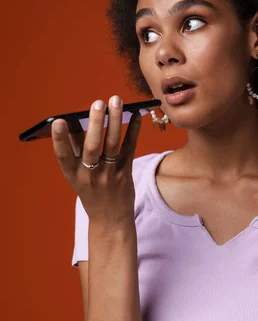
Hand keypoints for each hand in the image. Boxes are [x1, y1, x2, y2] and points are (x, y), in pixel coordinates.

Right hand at [51, 96, 141, 224]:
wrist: (110, 219)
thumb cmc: (92, 192)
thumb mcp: (78, 177)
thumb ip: (76, 152)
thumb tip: (76, 122)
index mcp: (72, 175)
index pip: (63, 156)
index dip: (59, 139)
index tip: (58, 121)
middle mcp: (90, 175)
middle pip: (92, 146)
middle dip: (94, 123)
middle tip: (98, 103)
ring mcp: (109, 174)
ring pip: (113, 144)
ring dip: (115, 120)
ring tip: (117, 101)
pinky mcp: (126, 173)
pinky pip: (130, 148)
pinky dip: (133, 129)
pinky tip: (136, 115)